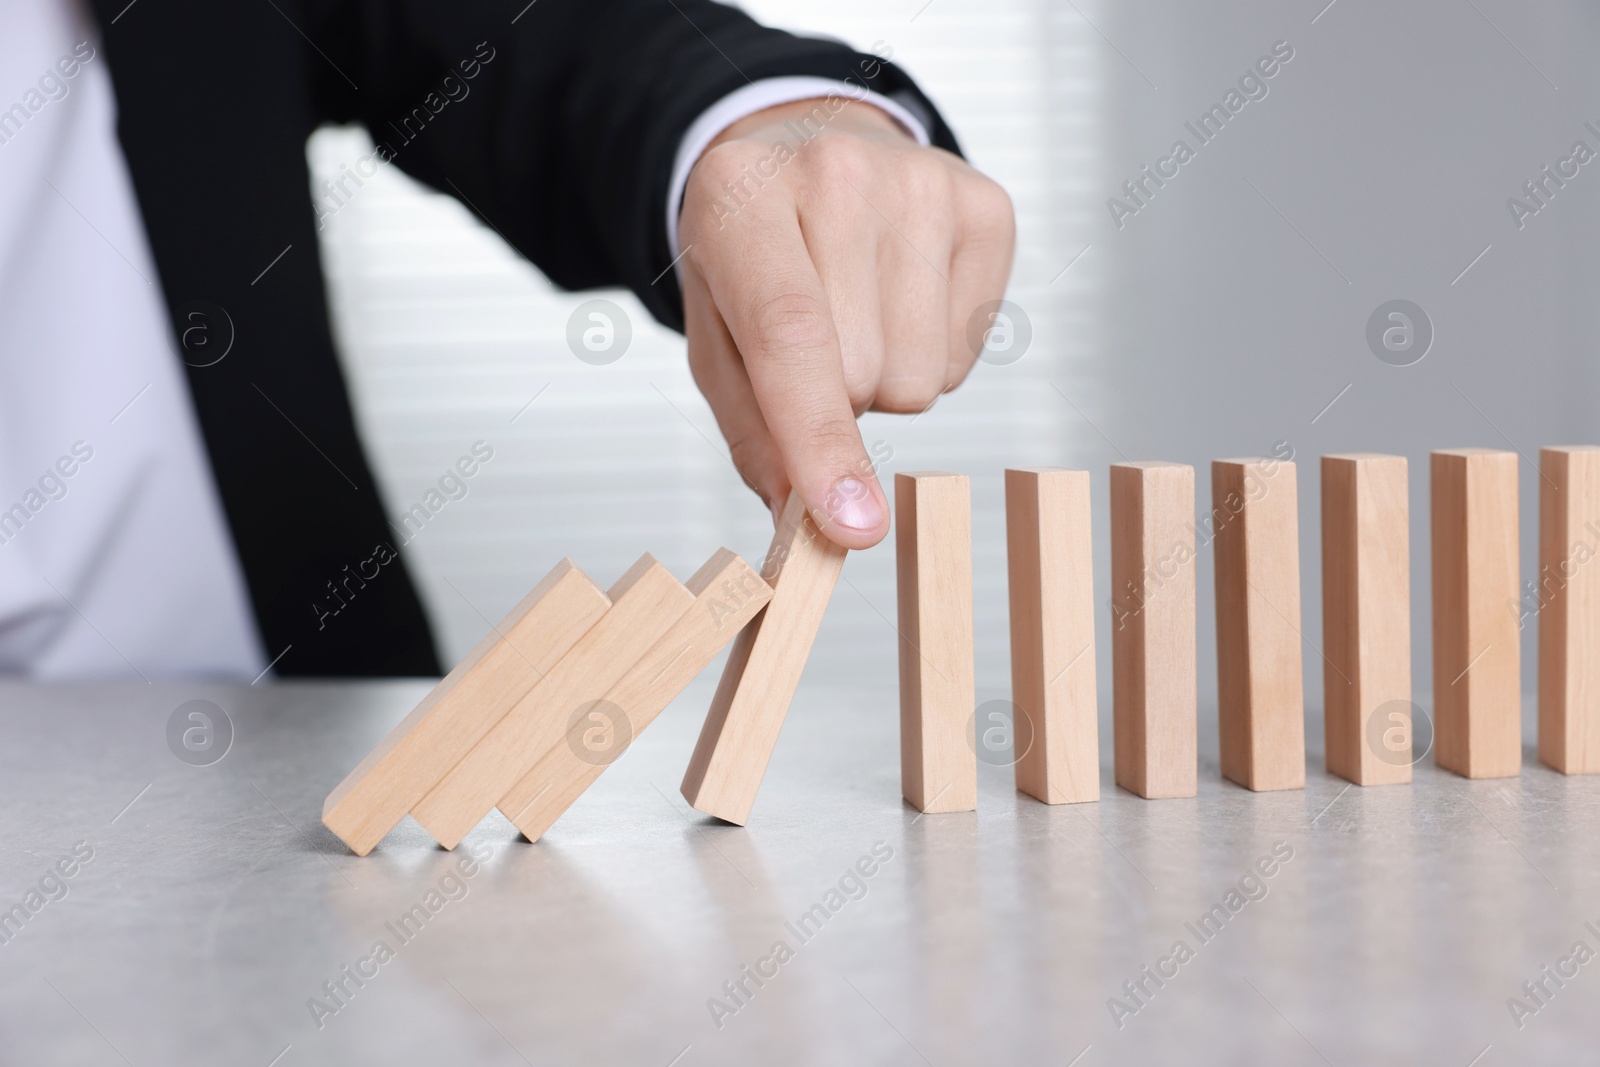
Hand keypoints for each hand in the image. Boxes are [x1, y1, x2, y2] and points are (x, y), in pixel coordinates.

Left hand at [678, 95, 1014, 548]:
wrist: (806, 152)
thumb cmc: (752, 257)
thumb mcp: (718, 337)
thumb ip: (753, 433)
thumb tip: (806, 519)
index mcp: (741, 200)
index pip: (791, 336)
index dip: (820, 441)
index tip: (850, 525)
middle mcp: (834, 173)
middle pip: (861, 372)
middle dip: (838, 398)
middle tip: (817, 342)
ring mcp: (919, 181)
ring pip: (920, 376)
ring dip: (888, 378)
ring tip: (860, 315)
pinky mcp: (985, 205)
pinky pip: (966, 355)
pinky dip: (934, 352)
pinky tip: (903, 297)